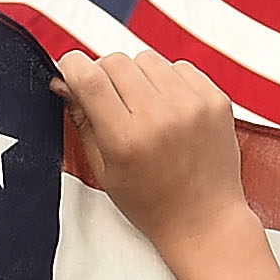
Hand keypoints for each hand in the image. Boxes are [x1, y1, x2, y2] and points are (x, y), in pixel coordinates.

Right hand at [55, 50, 251, 257]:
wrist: (204, 220)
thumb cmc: (151, 203)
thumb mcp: (104, 169)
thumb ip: (82, 119)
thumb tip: (63, 80)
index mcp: (125, 139)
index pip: (89, 76)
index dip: (72, 66)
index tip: (72, 72)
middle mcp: (160, 118)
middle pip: (115, 61)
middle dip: (105, 75)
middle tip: (113, 102)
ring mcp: (192, 106)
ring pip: (147, 59)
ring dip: (138, 76)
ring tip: (145, 108)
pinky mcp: (215, 100)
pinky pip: (180, 66)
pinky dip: (170, 81)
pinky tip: (171, 109)